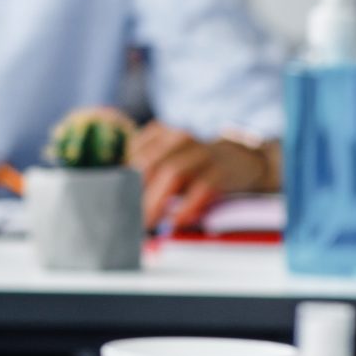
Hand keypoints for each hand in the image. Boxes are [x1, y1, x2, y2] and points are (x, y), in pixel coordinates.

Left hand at [130, 122, 273, 231]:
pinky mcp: (221, 172)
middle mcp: (181, 138)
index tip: (114, 202)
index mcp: (163, 133)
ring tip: (146, 222)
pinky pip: (201, 189)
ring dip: (156, 201)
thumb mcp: (169, 158)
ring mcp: (202, 153)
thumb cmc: (194, 165)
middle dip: (136, 193)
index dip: (122, 181)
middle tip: (127, 217)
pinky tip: (176, 222)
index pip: (134, 155)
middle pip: (149, 164)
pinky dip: (186, 207)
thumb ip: (146, 172)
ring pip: (172, 173)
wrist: (240, 160)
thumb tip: (120, 201)